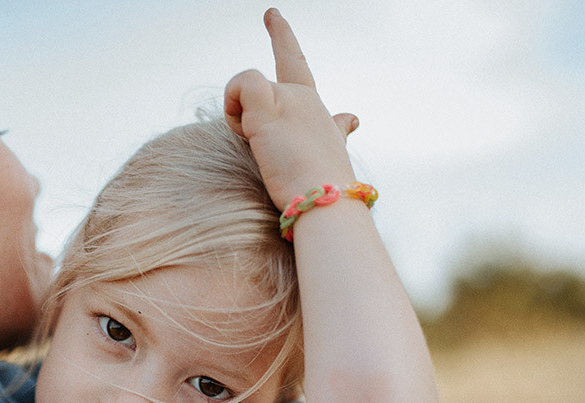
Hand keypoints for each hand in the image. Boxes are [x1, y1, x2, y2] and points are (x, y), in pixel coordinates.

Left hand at [224, 8, 357, 209]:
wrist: (326, 201)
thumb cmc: (323, 186)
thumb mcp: (329, 151)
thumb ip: (335, 131)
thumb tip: (351, 118)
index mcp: (313, 108)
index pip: (295, 65)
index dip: (283, 38)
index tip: (272, 15)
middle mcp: (303, 98)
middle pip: (254, 91)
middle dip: (241, 115)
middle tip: (266, 152)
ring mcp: (288, 100)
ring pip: (243, 88)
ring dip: (238, 121)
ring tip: (264, 151)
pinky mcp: (269, 108)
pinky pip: (241, 85)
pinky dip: (233, 108)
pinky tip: (250, 134)